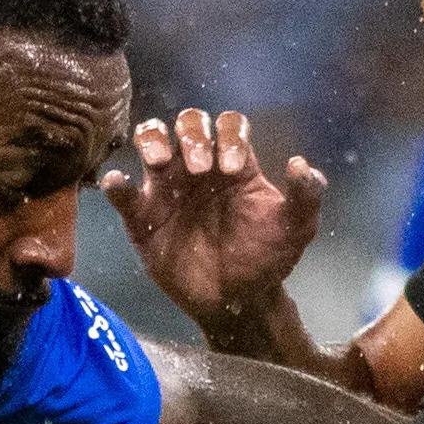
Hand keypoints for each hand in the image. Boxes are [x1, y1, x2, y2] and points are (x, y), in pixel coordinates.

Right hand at [101, 109, 326, 341]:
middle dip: (193, 136)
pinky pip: (124, 193)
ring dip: (152, 141)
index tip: (232, 169)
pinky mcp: (143, 218)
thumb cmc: (267, 258)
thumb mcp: (297, 229)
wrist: (239, 301)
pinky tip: (120, 186)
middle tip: (201, 170)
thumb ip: (306, 196)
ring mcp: (168, 189)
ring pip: (151, 139)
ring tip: (160, 163)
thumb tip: (299, 162)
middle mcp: (199, 167)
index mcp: (235, 163)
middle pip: (189, 123)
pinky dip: (117, 184)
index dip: (230, 136)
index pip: (229, 125)